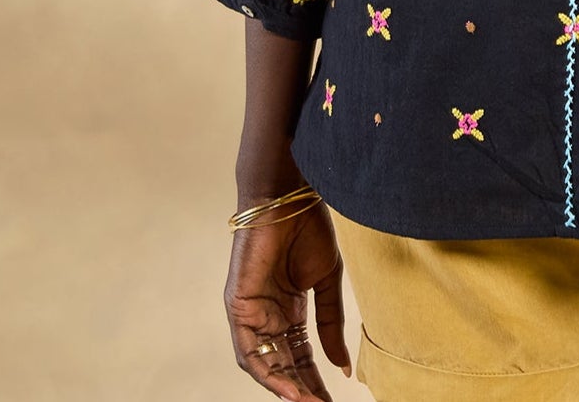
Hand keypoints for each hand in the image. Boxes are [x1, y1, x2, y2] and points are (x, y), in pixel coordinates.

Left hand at [224, 201, 351, 399]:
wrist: (289, 197)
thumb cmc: (309, 229)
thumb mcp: (326, 281)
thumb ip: (330, 324)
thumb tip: (341, 365)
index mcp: (288, 309)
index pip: (300, 355)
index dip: (315, 378)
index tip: (331, 398)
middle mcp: (267, 316)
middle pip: (283, 364)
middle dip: (301, 389)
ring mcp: (250, 312)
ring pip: (264, 364)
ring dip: (285, 388)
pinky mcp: (237, 307)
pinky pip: (248, 351)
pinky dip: (266, 373)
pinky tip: (287, 389)